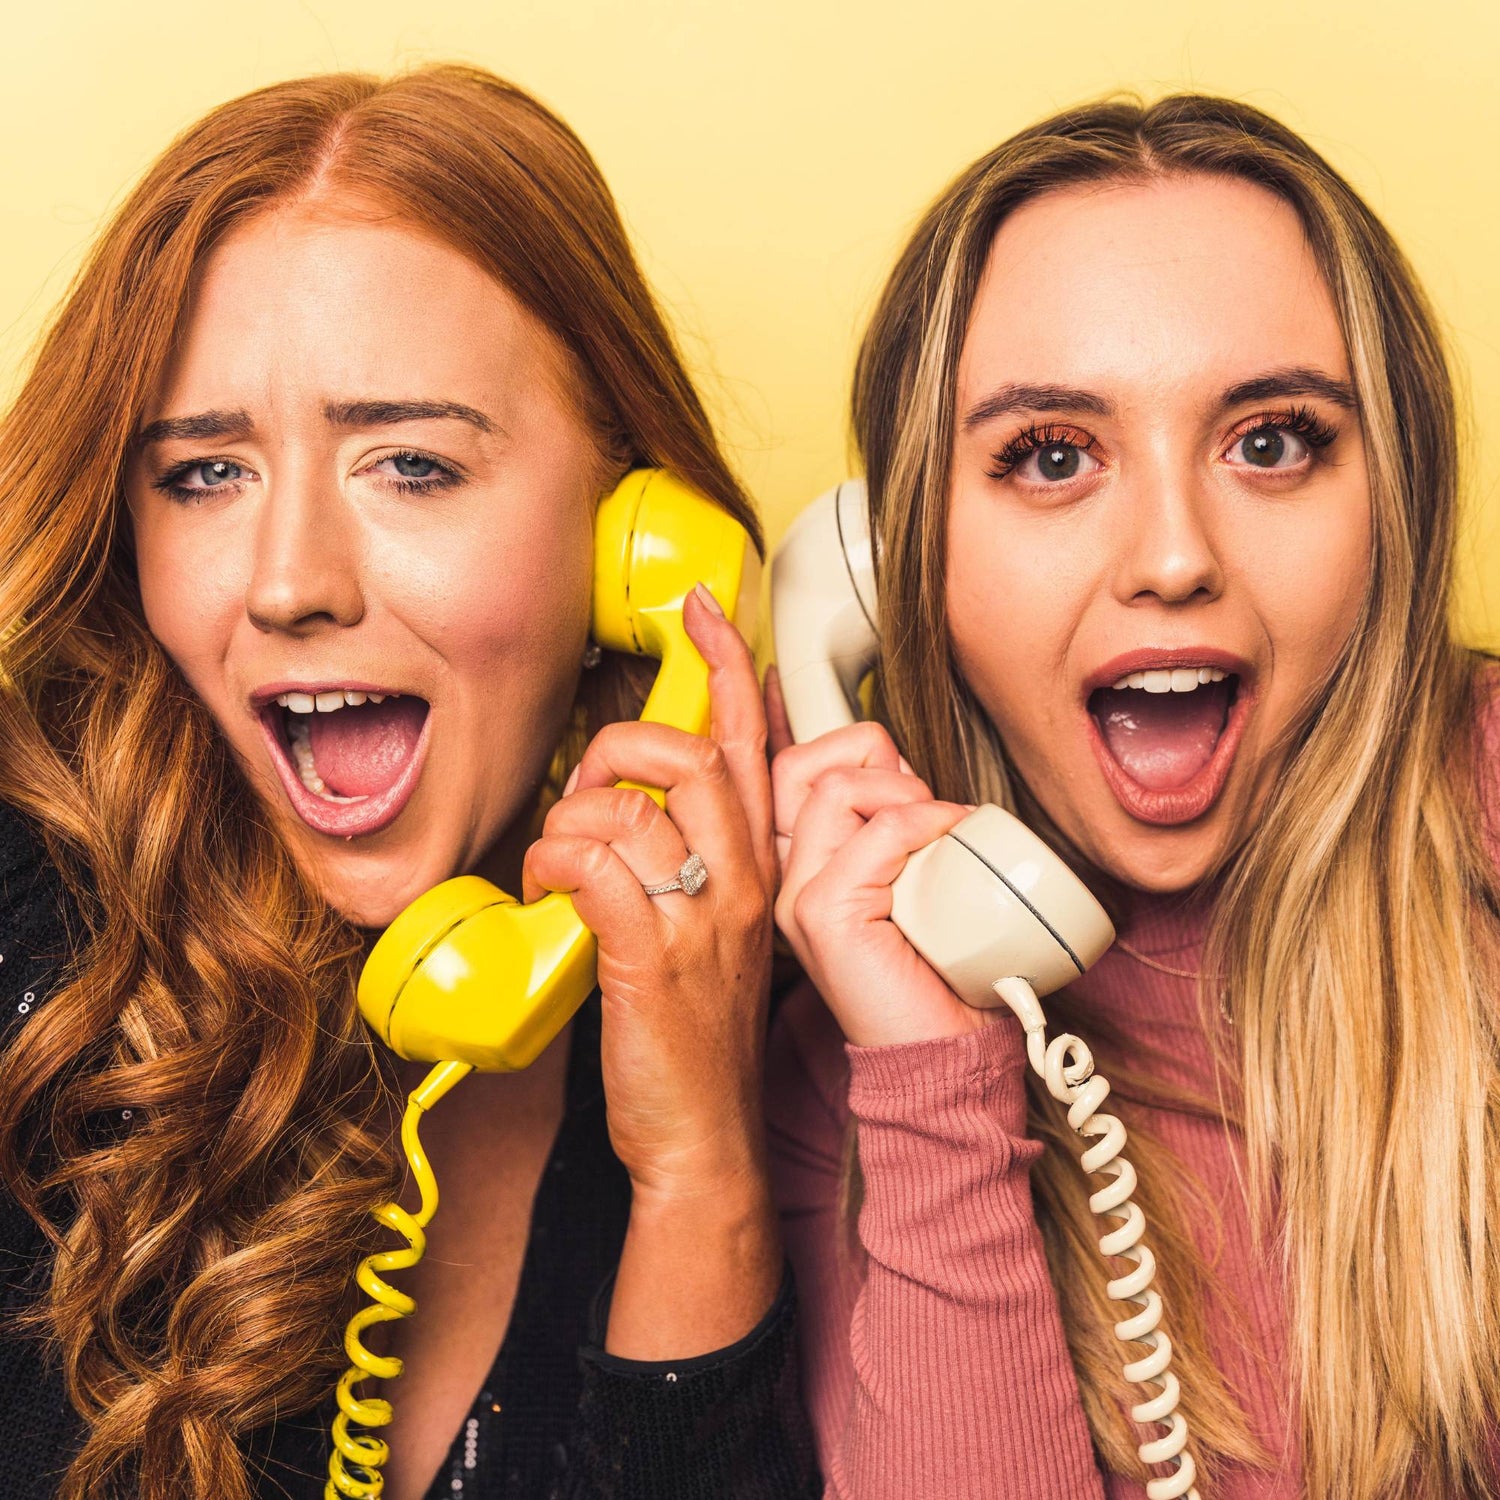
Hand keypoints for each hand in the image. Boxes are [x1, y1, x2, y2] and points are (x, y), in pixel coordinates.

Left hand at [523, 583, 775, 1201]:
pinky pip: (595, 867)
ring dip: (570, 819)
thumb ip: (687, 865)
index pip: (752, 747)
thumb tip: (625, 811)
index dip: (728, 668)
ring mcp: (701, 920)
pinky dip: (553, 864)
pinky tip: (545, 893)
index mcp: (757, 869)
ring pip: (631, 810)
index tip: (704, 610)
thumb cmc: (694, 1036)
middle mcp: (741, 883)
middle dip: (620, 747)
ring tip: (556, 860)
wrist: (702, 1137)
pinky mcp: (651, 958)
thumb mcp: (710, 936)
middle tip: (585, 787)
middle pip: (690, 758)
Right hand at [768, 696, 993, 1047]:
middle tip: (924, 809)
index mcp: (802, 862)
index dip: (846, 747)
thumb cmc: (936, 966)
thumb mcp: (910, 873)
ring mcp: (798, 895)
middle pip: (804, 763)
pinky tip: (948, 846)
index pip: (794, 767)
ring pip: (838, 787)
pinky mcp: (824, 914)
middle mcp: (787, 876)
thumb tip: (899, 765)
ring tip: (938, 836)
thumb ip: (891, 822)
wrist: (942, 1048)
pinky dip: (924, 822)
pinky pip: (877, 831)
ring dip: (907, 794)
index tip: (899, 769)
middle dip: (877, 762)